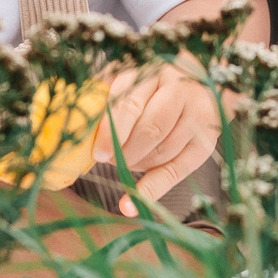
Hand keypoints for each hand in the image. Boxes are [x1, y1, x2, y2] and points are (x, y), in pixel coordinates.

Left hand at [92, 62, 223, 202]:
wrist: (206, 83)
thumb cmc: (156, 82)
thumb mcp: (132, 75)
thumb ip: (105, 89)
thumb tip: (71, 113)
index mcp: (155, 72)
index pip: (130, 104)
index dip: (112, 131)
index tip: (97, 152)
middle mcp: (180, 91)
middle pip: (151, 128)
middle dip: (124, 151)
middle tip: (108, 160)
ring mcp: (197, 118)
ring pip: (162, 150)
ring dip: (136, 164)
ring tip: (123, 164)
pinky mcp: (204, 144)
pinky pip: (176, 172)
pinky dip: (152, 191)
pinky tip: (131, 204)